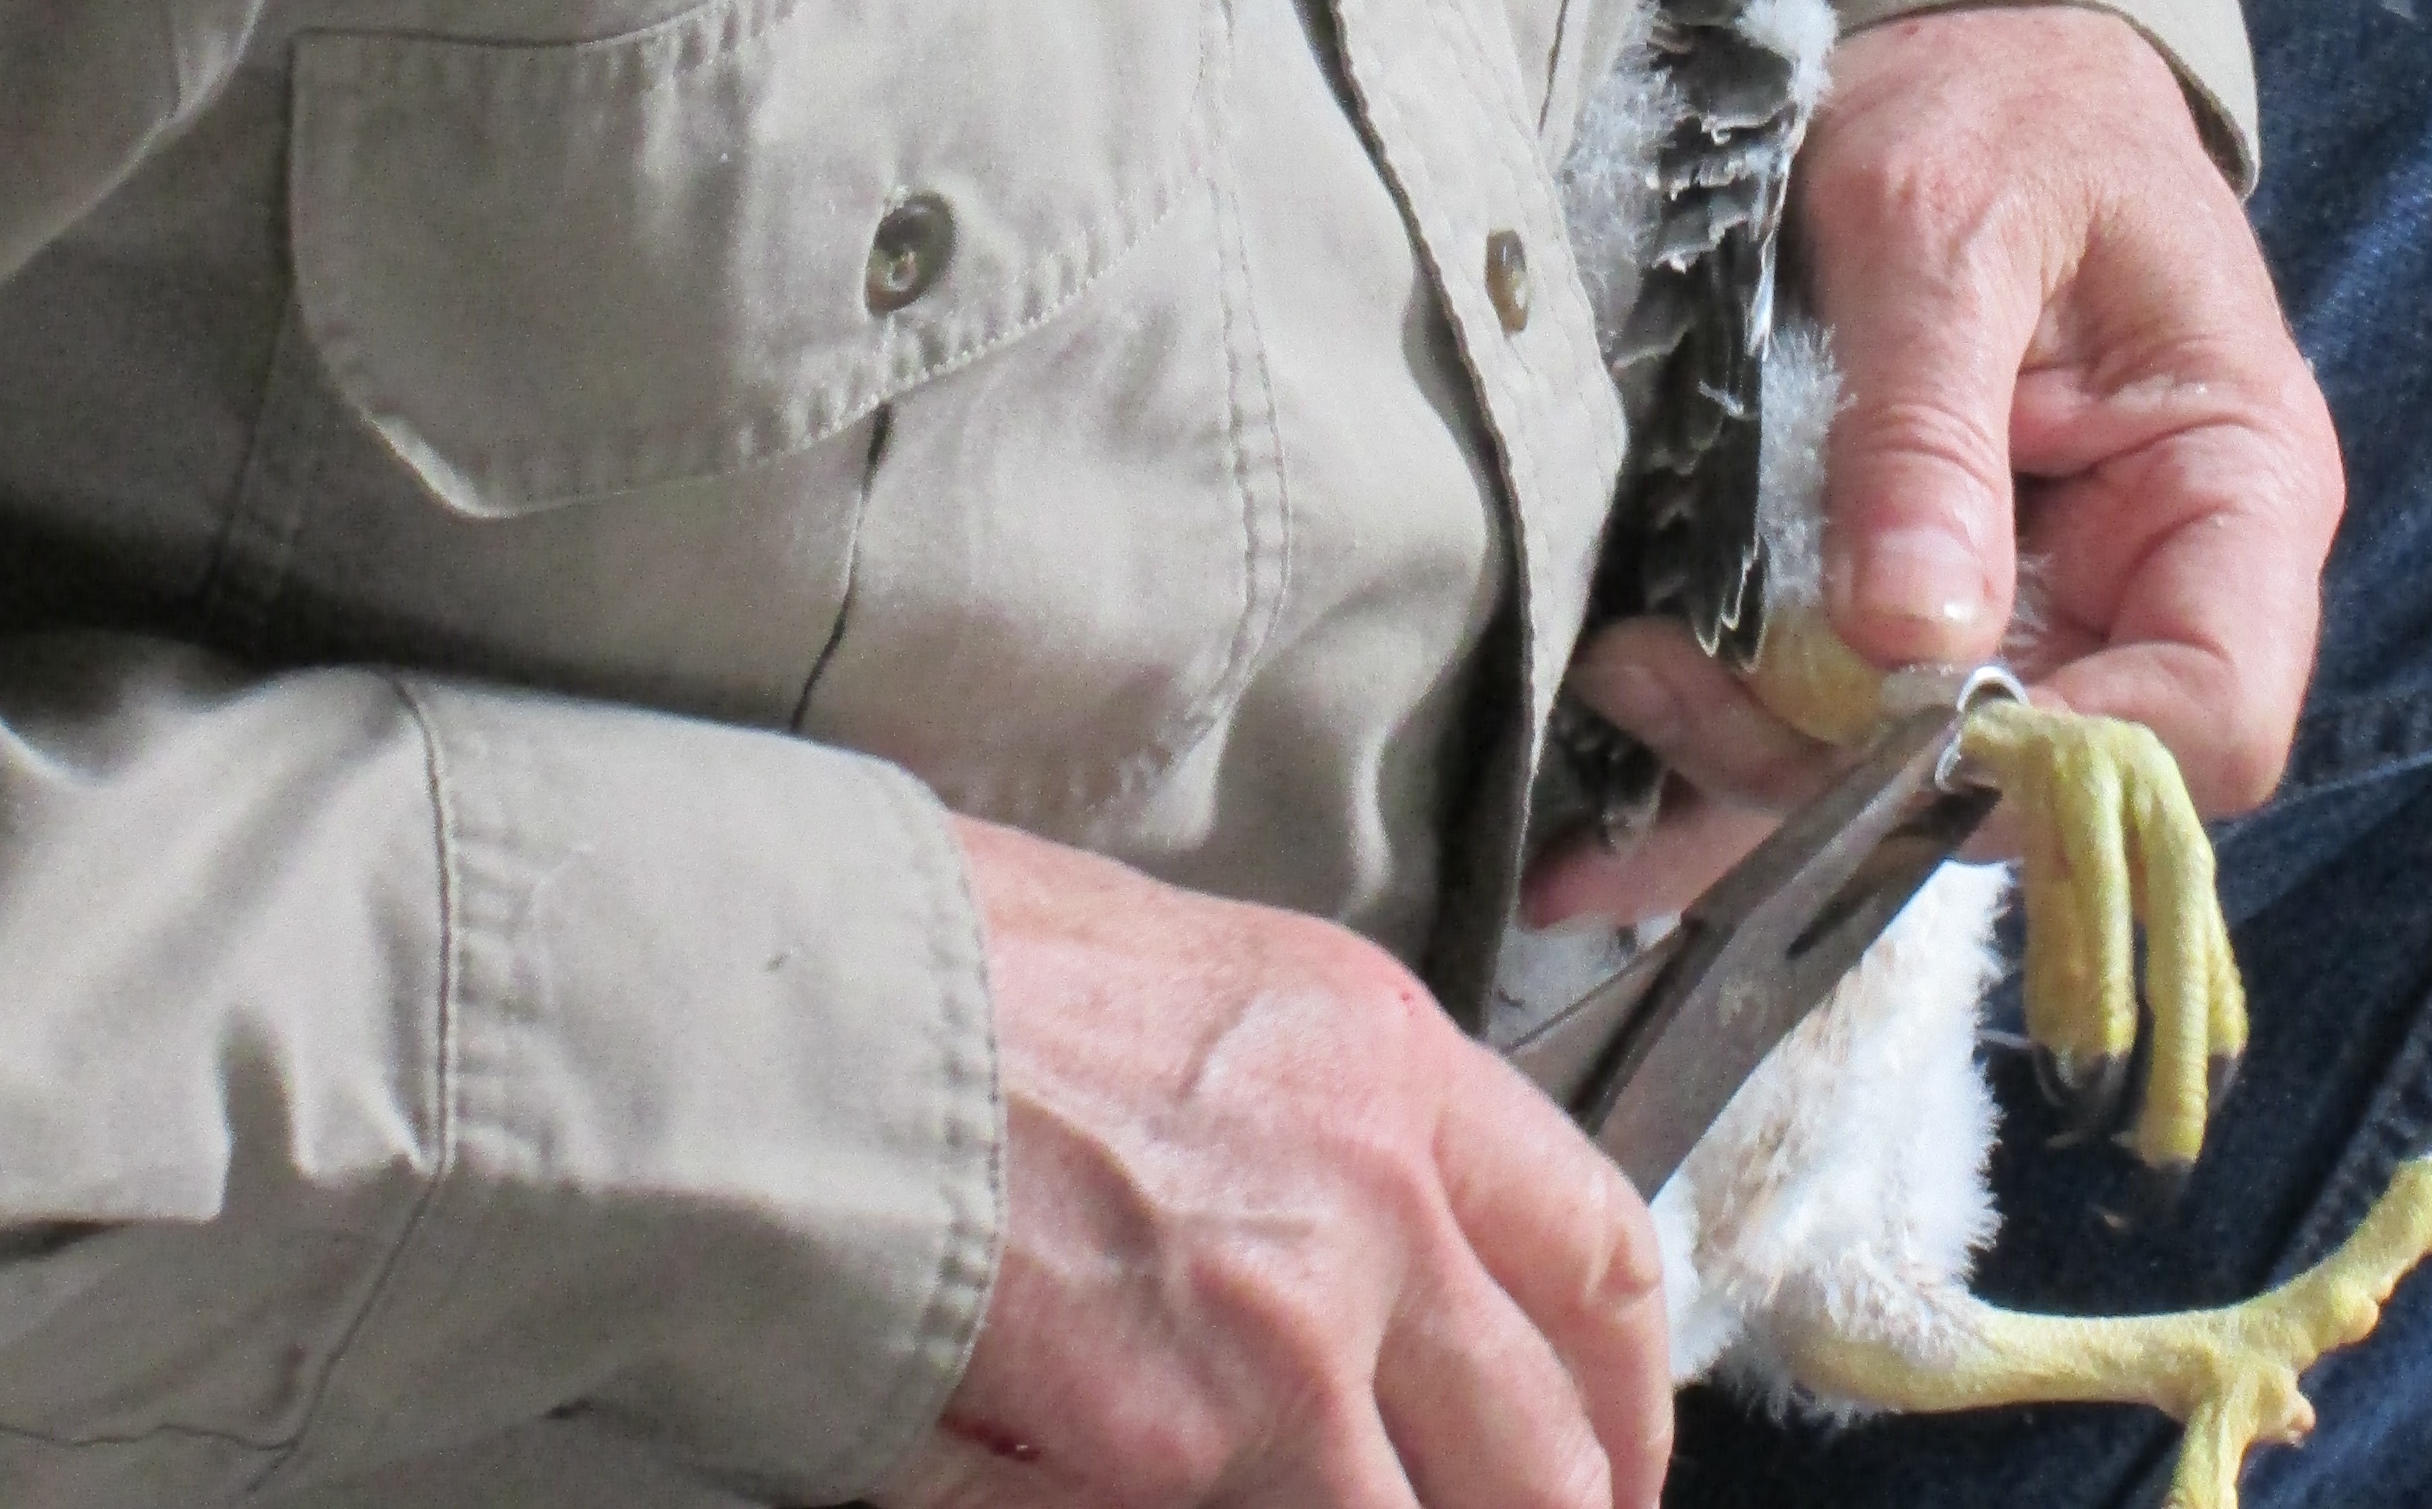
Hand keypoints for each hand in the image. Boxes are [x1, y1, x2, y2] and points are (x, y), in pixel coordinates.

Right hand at [881, 819, 1669, 1508]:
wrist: (804, 1015)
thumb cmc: (947, 975)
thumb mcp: (1192, 980)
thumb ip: (1303, 1120)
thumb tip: (1343, 1246)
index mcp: (1390, 1060)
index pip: (1598, 1250)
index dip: (1627, 1396)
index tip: (1609, 1467)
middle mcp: (1379, 1199)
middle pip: (1544, 1448)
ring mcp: (1292, 1340)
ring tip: (1283, 1501)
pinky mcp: (1179, 1453)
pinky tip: (1137, 1495)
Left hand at [1523, 4, 2340, 927]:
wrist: (1964, 43)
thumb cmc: (1997, 98)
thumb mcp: (1945, 225)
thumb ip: (1926, 426)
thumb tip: (1909, 636)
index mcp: (2233, 482)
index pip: (2216, 718)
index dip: (2070, 767)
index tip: (1895, 732)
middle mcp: (2160, 574)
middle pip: (2048, 774)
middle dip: (1859, 767)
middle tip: (1671, 685)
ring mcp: (2052, 598)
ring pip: (1929, 767)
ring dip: (1768, 758)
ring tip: (1618, 681)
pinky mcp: (1944, 595)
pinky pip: (1858, 715)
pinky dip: (1742, 752)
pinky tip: (1611, 809)